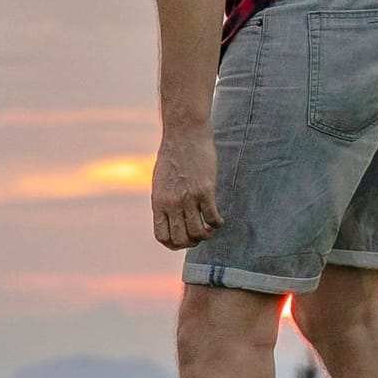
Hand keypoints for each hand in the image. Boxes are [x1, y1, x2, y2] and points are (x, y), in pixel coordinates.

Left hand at [152, 125, 222, 249]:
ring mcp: (188, 197)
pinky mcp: (205, 190)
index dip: (173, 244)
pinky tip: (219, 220)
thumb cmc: (172, 155)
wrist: (184, 133)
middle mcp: (171, 203)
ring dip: (206, 234)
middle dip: (192, 242)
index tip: (183, 240)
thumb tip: (168, 216)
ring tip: (210, 228)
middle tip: (199, 235)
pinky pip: (212, 217)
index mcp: (158, 202)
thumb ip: (164, 200)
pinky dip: (217, 223)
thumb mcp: (160, 181)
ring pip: (198, 232)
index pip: (162, 236)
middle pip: (181, 239)